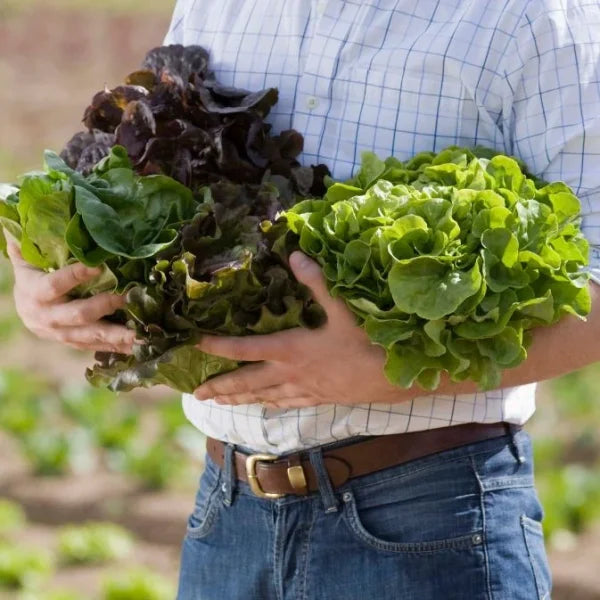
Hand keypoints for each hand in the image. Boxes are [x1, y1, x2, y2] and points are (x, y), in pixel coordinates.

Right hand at [5, 235, 135, 353]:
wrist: (25, 314)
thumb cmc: (32, 281)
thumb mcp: (27, 264)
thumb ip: (26, 247)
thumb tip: (14, 223)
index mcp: (36, 294)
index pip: (55, 285)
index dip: (74, 276)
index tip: (97, 266)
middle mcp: (49, 317)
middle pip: (79, 314)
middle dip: (104, 306)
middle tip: (127, 297)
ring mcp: (63, 334)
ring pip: (91, 336)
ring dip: (117, 335)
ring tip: (139, 334)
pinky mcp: (76, 344)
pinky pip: (99, 347)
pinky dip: (119, 347)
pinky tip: (139, 346)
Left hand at [193, 251, 414, 408]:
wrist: (392, 380)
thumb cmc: (368, 344)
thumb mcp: (343, 309)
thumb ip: (317, 283)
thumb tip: (295, 256)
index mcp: (292, 350)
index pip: (246, 349)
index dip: (219, 345)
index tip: (196, 344)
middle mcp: (291, 374)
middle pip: (247, 382)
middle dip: (220, 387)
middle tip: (196, 394)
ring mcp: (304, 390)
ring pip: (263, 397)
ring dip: (239, 399)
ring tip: (219, 404)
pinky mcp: (318, 399)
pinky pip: (286, 404)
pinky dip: (270, 405)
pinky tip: (265, 407)